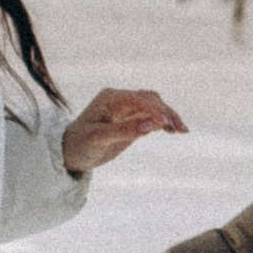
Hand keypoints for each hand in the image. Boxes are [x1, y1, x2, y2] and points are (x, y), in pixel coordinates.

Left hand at [62, 86, 188, 174]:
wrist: (70, 154)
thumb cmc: (79, 144)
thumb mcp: (99, 139)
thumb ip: (124, 131)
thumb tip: (151, 125)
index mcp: (110, 98)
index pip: (138, 98)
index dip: (154, 110)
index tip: (166, 124)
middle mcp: (120, 100)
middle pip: (150, 100)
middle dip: (166, 112)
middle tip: (180, 129)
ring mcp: (127, 109)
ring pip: (154, 107)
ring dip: (168, 116)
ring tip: (182, 131)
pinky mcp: (132, 121)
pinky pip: (152, 118)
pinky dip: (163, 123)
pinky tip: (173, 131)